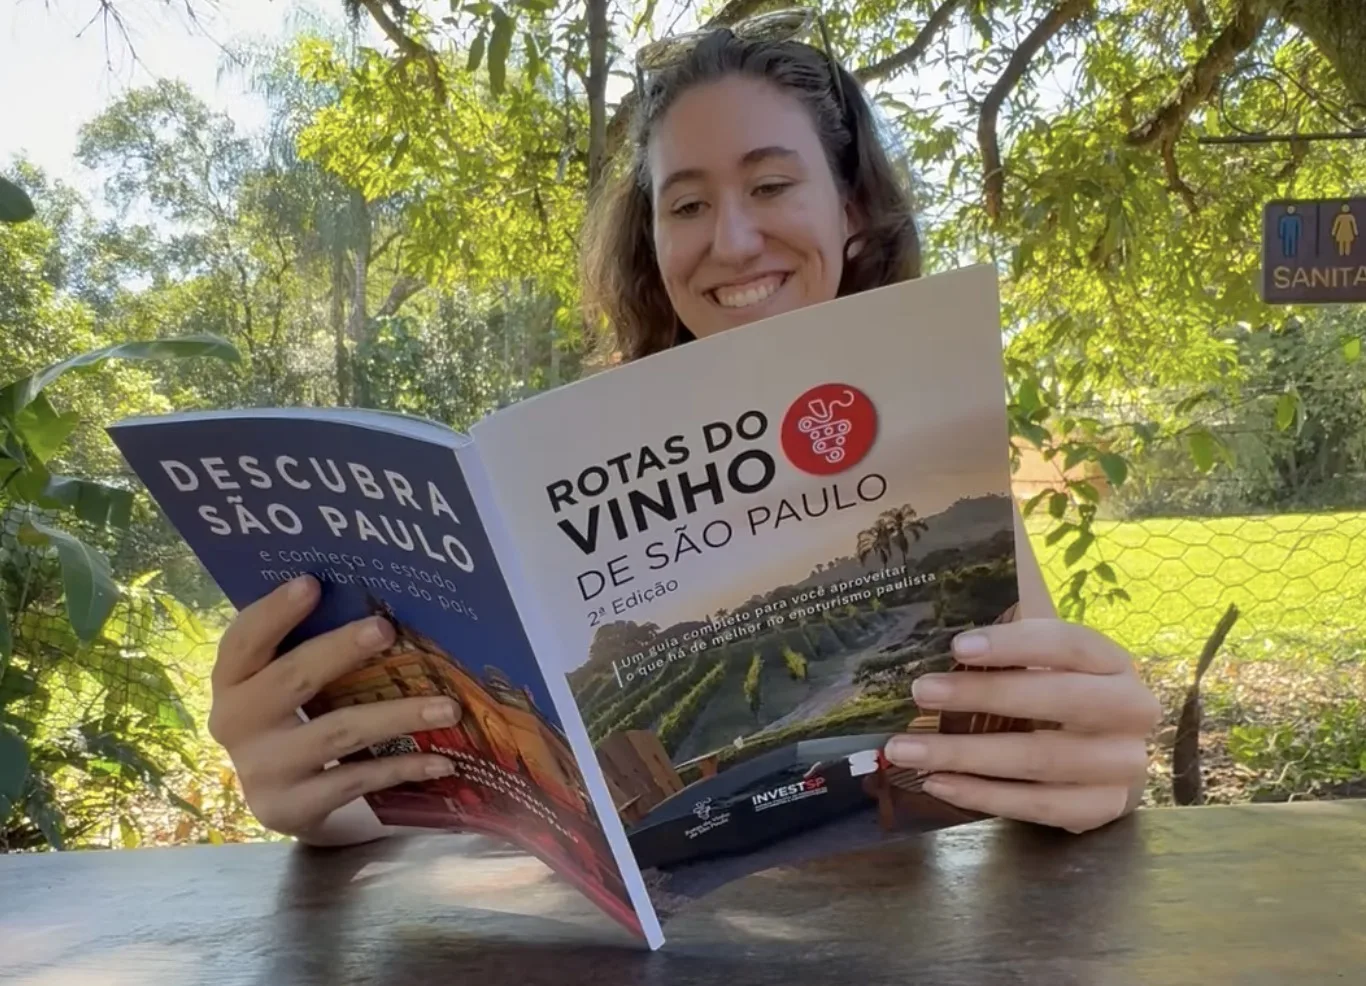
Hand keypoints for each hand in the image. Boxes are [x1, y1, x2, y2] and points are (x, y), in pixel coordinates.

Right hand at [207, 575, 456, 841]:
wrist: (280, 798)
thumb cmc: (293, 717)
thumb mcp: (285, 681)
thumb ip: (309, 643)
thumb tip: (377, 598)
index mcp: (231, 681)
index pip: (243, 641)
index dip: (274, 612)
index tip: (312, 583)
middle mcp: (236, 724)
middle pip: (292, 679)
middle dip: (341, 650)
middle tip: (387, 628)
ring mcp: (262, 770)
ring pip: (338, 732)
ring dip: (398, 716)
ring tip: (448, 706)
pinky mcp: (290, 807)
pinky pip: (355, 780)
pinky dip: (403, 768)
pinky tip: (443, 759)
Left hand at [882, 619, 1159, 833]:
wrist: (1109, 754)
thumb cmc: (1061, 694)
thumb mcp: (1046, 663)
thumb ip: (1009, 650)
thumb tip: (941, 643)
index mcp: (1114, 662)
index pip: (1068, 644)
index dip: (1014, 644)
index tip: (956, 646)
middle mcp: (1132, 711)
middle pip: (1058, 700)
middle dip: (983, 695)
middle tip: (921, 691)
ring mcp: (1122, 765)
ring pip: (1039, 760)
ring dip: (964, 755)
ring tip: (906, 750)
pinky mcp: (1103, 808)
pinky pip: (1038, 806)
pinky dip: (982, 796)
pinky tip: (937, 783)